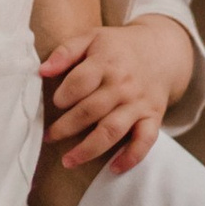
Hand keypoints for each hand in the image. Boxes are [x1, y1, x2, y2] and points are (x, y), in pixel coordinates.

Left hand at [39, 14, 190, 174]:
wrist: (162, 50)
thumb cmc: (118, 47)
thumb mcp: (92, 38)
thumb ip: (65, 51)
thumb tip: (42, 71)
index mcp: (106, 62)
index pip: (80, 82)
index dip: (64, 95)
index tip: (55, 103)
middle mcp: (123, 85)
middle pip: (91, 110)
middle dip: (66, 127)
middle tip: (49, 137)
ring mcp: (138, 103)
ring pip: (112, 130)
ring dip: (89, 149)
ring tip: (68, 161)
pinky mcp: (153, 117)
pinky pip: (145, 141)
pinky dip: (131, 157)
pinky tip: (114, 168)